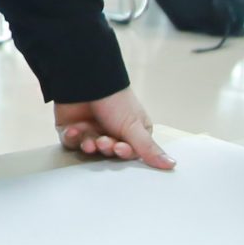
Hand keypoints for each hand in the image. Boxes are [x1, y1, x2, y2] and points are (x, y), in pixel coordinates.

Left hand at [54, 87, 175, 168]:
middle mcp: (111, 131)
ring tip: (90, 139)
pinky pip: (71, 142)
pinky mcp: (72, 128)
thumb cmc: (114, 99)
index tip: (120, 148)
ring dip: (90, 146)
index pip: (130, 152)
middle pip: (109, 152)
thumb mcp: (134, 126)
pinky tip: (75, 130)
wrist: (85, 79)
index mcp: (130, 131)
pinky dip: (73, 138)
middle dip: (106, 148)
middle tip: (104, 142)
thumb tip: (172, 165)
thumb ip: (149, 149)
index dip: (124, 153)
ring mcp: (91, 129)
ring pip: (90, 150)